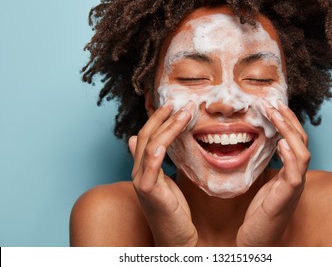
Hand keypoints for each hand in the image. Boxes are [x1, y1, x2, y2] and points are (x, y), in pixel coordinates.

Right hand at [129, 101, 197, 245]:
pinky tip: (166, 136)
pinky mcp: (148, 192)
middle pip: (146, 136)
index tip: (172, 106)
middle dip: (162, 117)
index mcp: (143, 169)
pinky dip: (156, 150)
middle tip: (178, 103)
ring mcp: (141, 182)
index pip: (146, 137)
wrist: (176, 239)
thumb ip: (154, 163)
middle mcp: (139, 172)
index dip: (157, 119)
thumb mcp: (164, 182)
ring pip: (150, 146)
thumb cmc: (174, 211)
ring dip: (168, 126)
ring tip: (184, 112)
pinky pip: (151, 166)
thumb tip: (135, 141)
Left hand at [236, 99, 309, 245]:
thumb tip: (257, 145)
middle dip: (288, 119)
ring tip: (275, 114)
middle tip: (272, 103)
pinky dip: (291, 155)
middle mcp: (295, 177)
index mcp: (289, 172)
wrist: (256, 240)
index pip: (294, 140)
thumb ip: (264, 165)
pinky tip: (281, 141)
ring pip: (302, 152)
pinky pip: (295, 173)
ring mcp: (293, 187)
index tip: (272, 105)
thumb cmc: (259, 213)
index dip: (286, 122)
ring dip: (289, 130)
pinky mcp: (286, 198)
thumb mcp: (262, 183)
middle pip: (301, 141)